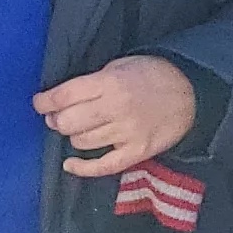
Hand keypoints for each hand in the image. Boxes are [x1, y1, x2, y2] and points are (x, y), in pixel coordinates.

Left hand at [34, 54, 196, 177]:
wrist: (192, 92)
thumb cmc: (152, 74)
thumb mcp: (120, 65)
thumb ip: (93, 82)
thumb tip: (62, 101)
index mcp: (108, 83)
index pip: (63, 97)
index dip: (44, 102)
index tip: (40, 103)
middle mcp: (114, 109)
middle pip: (67, 123)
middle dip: (57, 120)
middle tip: (59, 117)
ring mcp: (126, 133)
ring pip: (81, 142)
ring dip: (74, 136)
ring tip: (79, 129)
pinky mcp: (137, 151)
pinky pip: (103, 166)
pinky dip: (82, 167)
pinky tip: (70, 164)